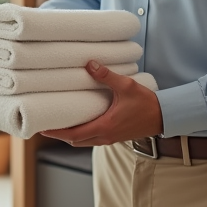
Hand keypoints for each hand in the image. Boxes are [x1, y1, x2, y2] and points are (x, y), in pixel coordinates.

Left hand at [40, 61, 162, 145]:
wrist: (164, 116)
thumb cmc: (146, 103)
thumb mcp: (126, 86)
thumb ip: (107, 76)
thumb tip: (90, 64)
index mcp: (104, 127)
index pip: (73, 134)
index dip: (56, 133)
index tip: (42, 128)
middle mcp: (105, 137)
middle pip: (75, 141)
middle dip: (60, 135)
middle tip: (46, 125)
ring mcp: (110, 139)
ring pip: (83, 142)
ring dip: (71, 135)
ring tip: (59, 124)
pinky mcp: (115, 137)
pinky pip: (92, 139)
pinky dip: (82, 134)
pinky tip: (79, 123)